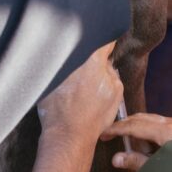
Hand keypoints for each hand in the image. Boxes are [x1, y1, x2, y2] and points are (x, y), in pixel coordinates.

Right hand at [32, 42, 123, 171]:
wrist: (69, 136)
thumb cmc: (56, 109)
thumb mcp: (53, 79)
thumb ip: (63, 62)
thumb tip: (59, 48)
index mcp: (91, 63)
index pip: (104, 40)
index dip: (101, 36)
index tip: (96, 35)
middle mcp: (106, 72)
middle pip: (102, 57)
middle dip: (93, 61)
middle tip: (80, 72)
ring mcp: (114, 86)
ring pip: (107, 72)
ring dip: (98, 75)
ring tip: (82, 90)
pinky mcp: (118, 97)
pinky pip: (111, 85)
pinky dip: (103, 88)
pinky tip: (90, 98)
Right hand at [100, 113, 171, 171]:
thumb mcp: (159, 168)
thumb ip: (137, 162)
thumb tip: (116, 159)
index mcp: (168, 132)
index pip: (135, 125)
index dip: (117, 129)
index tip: (104, 134)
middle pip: (142, 118)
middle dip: (125, 126)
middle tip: (110, 135)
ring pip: (151, 119)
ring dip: (138, 129)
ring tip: (130, 144)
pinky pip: (161, 123)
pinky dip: (149, 131)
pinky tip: (146, 144)